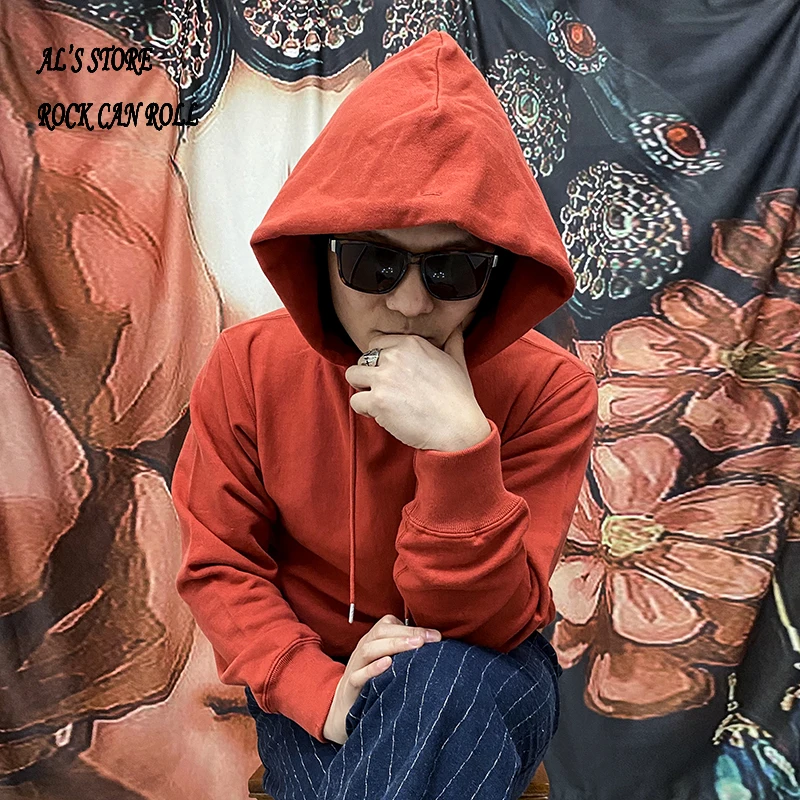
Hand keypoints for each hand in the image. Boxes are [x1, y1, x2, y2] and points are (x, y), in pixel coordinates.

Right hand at [322, 614, 440, 744]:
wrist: (343, 710)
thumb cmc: (373, 683)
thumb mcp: (387, 664)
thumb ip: (404, 653)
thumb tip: (435, 645)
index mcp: (373, 641)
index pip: (389, 625)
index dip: (412, 627)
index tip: (436, 636)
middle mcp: (363, 650)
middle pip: (380, 632)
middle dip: (406, 633)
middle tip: (428, 638)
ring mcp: (355, 667)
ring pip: (369, 650)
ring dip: (393, 645)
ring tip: (415, 645)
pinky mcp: (350, 686)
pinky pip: (359, 675)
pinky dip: (373, 668)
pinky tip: (388, 664)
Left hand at [344, 322, 490, 451]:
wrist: (457, 427)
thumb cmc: (458, 398)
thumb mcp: (458, 362)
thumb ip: (453, 342)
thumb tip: (456, 328)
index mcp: (411, 344)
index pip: (377, 343)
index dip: (380, 360)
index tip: (390, 374)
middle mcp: (396, 356)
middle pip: (363, 358)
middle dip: (370, 374)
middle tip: (385, 390)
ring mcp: (385, 378)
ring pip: (352, 375)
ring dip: (361, 388)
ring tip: (377, 400)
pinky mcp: (378, 401)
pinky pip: (355, 401)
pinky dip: (364, 410)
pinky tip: (380, 415)